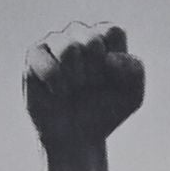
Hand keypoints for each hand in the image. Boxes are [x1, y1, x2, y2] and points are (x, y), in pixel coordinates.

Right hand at [23, 22, 143, 170]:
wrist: (77, 138)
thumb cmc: (104, 112)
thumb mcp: (133, 95)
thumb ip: (134, 70)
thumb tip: (109, 58)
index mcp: (103, 37)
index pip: (111, 32)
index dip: (114, 63)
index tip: (110, 81)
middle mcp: (78, 34)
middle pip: (92, 41)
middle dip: (96, 73)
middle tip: (90, 87)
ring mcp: (54, 42)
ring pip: (69, 48)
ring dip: (76, 78)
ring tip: (74, 89)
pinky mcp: (34, 55)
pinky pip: (47, 63)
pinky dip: (58, 84)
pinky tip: (58, 93)